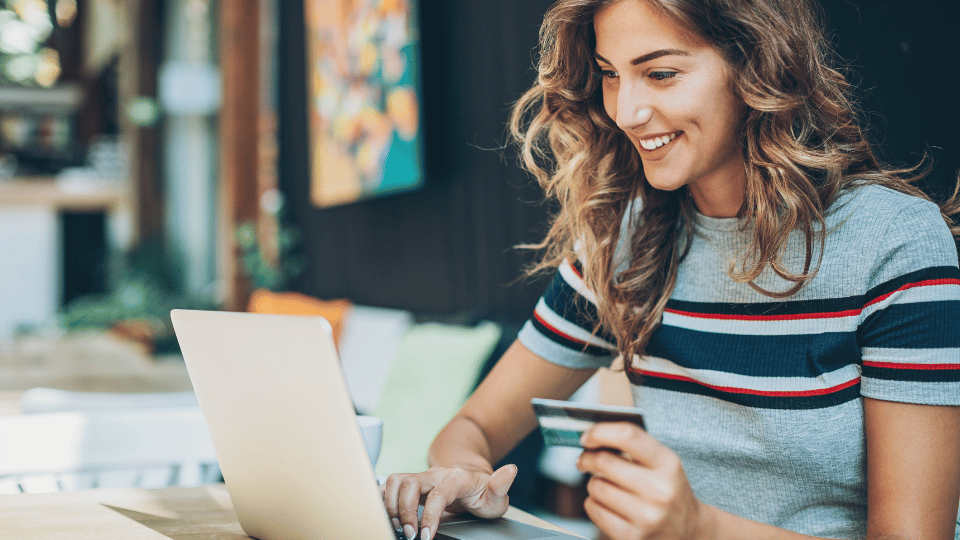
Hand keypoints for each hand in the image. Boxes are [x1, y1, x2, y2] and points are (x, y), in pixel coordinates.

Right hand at [381, 464, 517, 539]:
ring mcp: (422, 477)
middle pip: (410, 483)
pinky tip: (384, 513)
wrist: (471, 479)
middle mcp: (435, 474)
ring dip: (391, 504)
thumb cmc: (483, 491)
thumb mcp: (497, 495)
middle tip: (410, 534)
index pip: (437, 494)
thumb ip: (501, 485)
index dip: (429, 516)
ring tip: (398, 526)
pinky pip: (389, 484)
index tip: (426, 537)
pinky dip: (382, 498)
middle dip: (404, 511)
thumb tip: (510, 470)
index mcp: (456, 478)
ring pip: (396, 480)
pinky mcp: (411, 483)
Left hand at [576, 422, 714, 539]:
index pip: (628, 436)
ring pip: (596, 486)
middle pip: (604, 462)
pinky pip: (594, 509)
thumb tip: (593, 436)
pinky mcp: (632, 536)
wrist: (689, 531)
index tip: (587, 436)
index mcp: (668, 464)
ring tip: (605, 485)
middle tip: (584, 459)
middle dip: (588, 458)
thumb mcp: (663, 463)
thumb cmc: (668, 490)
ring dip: (593, 483)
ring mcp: (646, 516)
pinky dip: (593, 503)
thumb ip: (634, 446)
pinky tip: (606, 503)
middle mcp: (659, 490)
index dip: (600, 432)